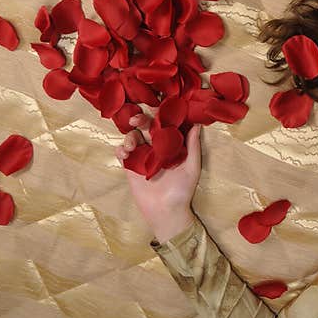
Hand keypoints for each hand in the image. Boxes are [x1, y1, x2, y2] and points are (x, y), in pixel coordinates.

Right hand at [115, 107, 202, 241]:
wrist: (166, 211)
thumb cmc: (183, 190)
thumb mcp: (192, 167)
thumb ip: (193, 146)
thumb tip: (196, 125)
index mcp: (171, 145)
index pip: (165, 125)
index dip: (160, 115)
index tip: (157, 107)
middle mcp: (156, 147)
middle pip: (146, 127)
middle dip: (140, 120)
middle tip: (136, 119)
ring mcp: (142, 156)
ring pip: (132, 138)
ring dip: (129, 137)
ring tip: (131, 146)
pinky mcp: (130, 166)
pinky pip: (122, 153)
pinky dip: (121, 149)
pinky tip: (125, 153)